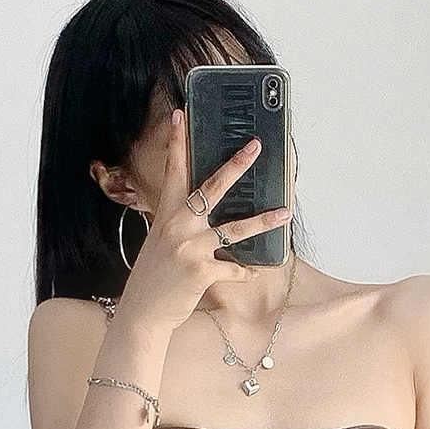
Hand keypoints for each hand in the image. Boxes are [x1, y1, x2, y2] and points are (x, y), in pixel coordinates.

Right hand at [114, 109, 290, 335]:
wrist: (143, 313)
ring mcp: (189, 248)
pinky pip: (234, 269)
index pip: (174, 171)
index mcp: (166, 215)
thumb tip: (206, 214)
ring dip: (264, 221)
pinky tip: (253, 271)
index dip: (177, 142)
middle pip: (211, 188)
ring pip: (234, 229)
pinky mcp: (201, 272)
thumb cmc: (154, 278)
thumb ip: (181, 224)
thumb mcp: (161, 243)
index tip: (180, 115)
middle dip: (236, 165)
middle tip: (255, 146)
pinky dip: (245, 271)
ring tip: (286, 212)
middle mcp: (177, 227)